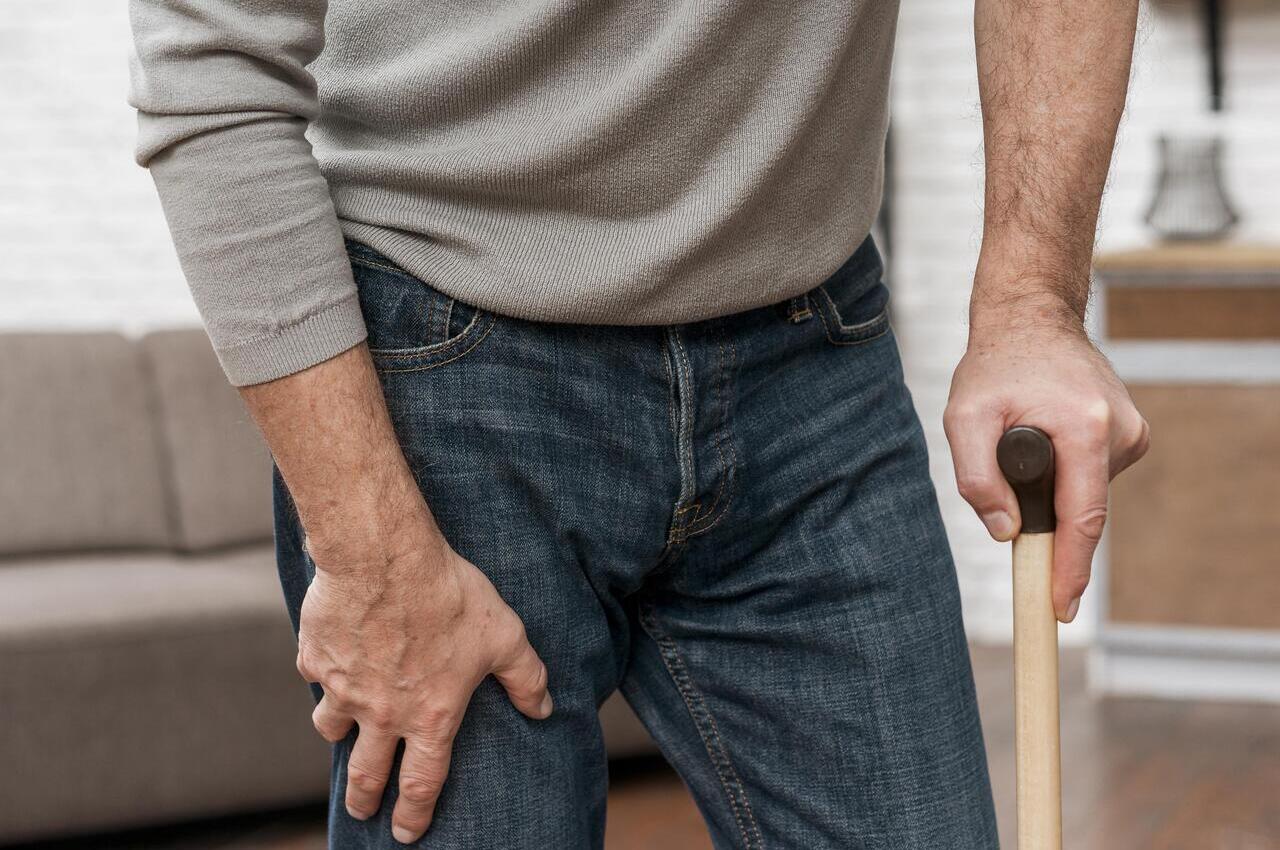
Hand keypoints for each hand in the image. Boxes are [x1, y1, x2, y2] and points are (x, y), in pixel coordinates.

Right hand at [297, 528, 552, 843]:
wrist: (385, 558)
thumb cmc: (448, 595)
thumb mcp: (504, 635)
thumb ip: (526, 677)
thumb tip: (544, 708)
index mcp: (429, 716)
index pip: (421, 783)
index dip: (414, 814)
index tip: (405, 833)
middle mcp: (382, 713)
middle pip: (366, 774)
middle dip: (363, 799)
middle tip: (360, 812)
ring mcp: (343, 688)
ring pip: (331, 728)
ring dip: (338, 736)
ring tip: (341, 735)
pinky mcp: (316, 657)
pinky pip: (316, 677)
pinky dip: (323, 677)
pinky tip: (332, 664)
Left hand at [944, 295, 1149, 621]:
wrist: (1031, 319)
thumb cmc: (994, 366)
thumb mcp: (964, 418)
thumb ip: (978, 477)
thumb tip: (1008, 533)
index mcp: (1086, 428)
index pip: (1082, 518)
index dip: (1070, 569)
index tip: (1061, 609)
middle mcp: (1121, 431)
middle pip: (1081, 509)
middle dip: (1045, 517)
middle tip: (1010, 483)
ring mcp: (1131, 432)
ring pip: (1084, 493)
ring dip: (1050, 486)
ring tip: (1023, 437)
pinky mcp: (1130, 433)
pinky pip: (1090, 476)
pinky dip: (1064, 471)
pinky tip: (1046, 434)